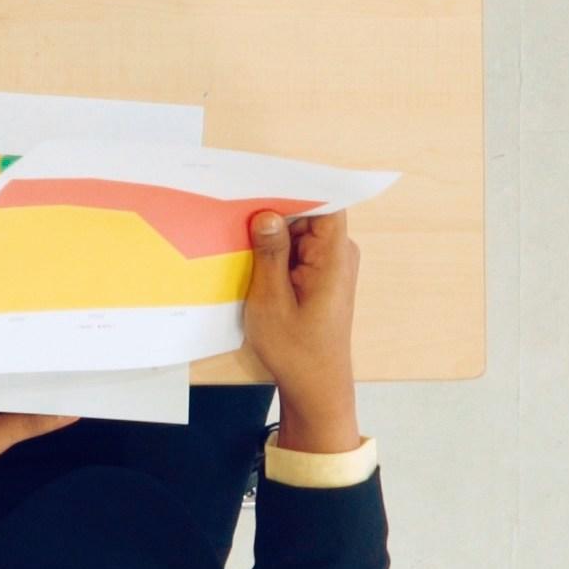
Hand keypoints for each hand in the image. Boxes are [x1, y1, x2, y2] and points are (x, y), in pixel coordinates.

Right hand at [244, 210, 365, 451]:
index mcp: (334, 258)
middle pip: (306, 214)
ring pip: (297, 231)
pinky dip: (271, 250)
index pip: (325, 204)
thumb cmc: (295, 349)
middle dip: (272, 210)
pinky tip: (243, 254)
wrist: (314, 387)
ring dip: (267, 232)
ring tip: (230, 231)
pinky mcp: (318, 276)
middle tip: (230, 208)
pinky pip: (294, 249)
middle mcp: (338, 256)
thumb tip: (267, 213)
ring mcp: (329, 266)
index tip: (258, 181)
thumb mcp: (271, 300)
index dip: (295, 188)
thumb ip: (270, 254)